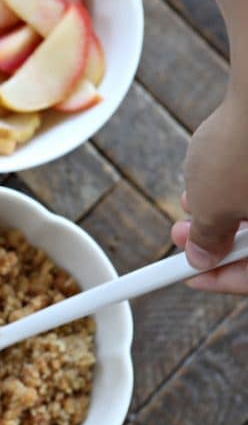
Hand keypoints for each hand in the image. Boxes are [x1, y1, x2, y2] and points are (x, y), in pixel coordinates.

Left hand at [172, 95, 247, 292]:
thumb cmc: (246, 144)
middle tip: (184, 235)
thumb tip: (203, 256)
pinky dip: (246, 181)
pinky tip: (216, 165)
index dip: (225, 280)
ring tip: (194, 195)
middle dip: (223, 240)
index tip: (191, 276)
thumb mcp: (214, 203)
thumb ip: (209, 239)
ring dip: (231, 209)